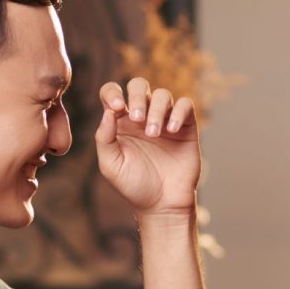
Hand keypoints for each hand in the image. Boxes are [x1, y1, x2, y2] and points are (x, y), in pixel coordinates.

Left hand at [95, 78, 199, 214]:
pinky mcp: (185, 127)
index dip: (113, 92)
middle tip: (137, 120)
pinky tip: (171, 131)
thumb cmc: (133, 186)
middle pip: (139, 85)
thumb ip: (104, 138)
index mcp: (119, 122)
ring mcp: (165, 120)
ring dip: (157, 110)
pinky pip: (185, 105)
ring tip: (154, 134)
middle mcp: (142, 116)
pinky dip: (178, 112)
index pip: (112, 92)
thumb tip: (108, 111)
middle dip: (138, 97)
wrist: (162, 204)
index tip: (118, 108)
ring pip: (162, 94)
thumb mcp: (110, 165)